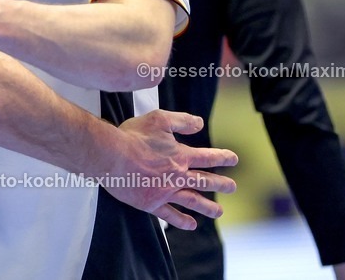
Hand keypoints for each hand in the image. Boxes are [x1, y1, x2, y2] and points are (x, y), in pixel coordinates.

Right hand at [102, 110, 237, 229]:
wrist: (111, 156)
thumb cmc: (132, 137)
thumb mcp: (159, 119)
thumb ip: (182, 121)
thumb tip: (199, 123)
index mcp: (180, 155)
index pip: (207, 157)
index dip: (222, 157)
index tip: (233, 159)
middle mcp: (177, 175)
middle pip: (204, 181)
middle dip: (220, 184)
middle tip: (232, 187)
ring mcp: (164, 191)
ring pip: (192, 201)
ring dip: (207, 207)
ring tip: (219, 212)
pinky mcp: (150, 203)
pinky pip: (170, 214)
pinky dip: (181, 220)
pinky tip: (191, 224)